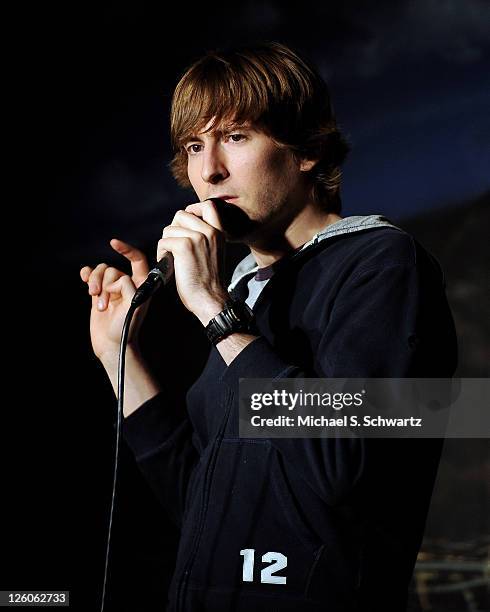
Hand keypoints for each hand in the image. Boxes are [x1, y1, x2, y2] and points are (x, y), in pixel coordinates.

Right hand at [80, 239, 149, 362]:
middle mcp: (128, 284)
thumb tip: (117, 279)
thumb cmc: (126, 327)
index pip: (137, 259)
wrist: (112, 345)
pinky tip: (84, 279)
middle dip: (105, 284)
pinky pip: (91, 275)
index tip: (113, 243)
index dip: (126, 249)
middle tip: (104, 303)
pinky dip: (87, 275)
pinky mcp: (99, 293)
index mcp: (141, 285)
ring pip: (100, 272)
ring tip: (97, 303)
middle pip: (112, 269)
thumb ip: (129, 287)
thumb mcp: (134, 305)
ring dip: (95, 285)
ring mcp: (112, 288)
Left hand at [157, 199, 228, 324]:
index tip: (186, 223)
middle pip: (182, 214)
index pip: (208, 205)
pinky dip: (162, 252)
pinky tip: (169, 263)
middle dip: (173, 229)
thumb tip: (182, 225)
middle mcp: (210, 232)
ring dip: (166, 243)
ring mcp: (198, 237)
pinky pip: (164, 240)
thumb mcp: (213, 252)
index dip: (193, 209)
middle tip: (175, 246)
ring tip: (172, 258)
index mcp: (219, 233)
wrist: (210, 299)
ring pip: (170, 228)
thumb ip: (204, 237)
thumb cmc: (208, 281)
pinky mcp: (185, 246)